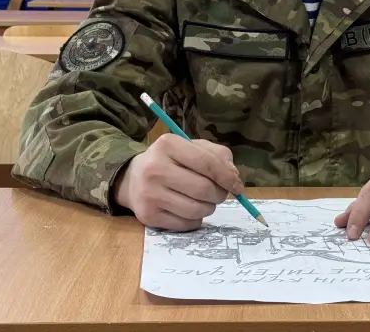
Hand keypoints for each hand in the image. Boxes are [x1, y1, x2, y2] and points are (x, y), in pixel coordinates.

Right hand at [113, 134, 243, 230]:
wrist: (132, 179)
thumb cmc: (169, 161)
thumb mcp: (190, 147)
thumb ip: (216, 155)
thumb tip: (233, 176)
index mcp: (167, 145)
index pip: (207, 163)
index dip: (227, 176)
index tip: (237, 185)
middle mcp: (155, 169)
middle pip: (203, 189)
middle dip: (220, 194)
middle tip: (220, 193)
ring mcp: (149, 194)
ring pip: (197, 209)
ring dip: (209, 207)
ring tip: (205, 200)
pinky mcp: (148, 216)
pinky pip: (186, 224)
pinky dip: (196, 219)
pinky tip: (190, 209)